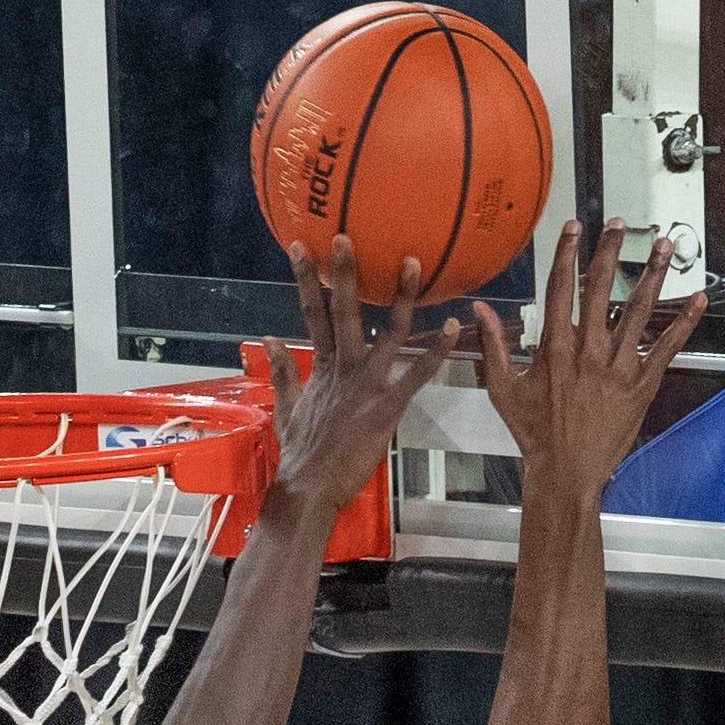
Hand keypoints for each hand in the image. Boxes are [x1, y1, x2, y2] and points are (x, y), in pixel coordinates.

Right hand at [265, 236, 457, 514]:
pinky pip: (417, 374)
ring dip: (402, 297)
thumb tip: (270, 340)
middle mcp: (343, 368)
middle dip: (346, 273)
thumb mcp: (285, 409)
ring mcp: (366, 386)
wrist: (309, 489)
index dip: (307, 278)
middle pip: (345, 311)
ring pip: (388, 332)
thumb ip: (283, 373)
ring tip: (414, 262)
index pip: (312, 313)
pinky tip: (453, 326)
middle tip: (347, 235)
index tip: (302, 245)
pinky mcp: (387, 407)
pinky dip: (436, 351)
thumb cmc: (301, 455)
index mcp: (321, 367)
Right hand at [472, 221, 706, 502]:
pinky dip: (685, 322)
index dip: (566, 254)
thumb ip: (495, 346)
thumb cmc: (534, 435)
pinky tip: (699, 299)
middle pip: (602, 288)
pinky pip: (667, 347)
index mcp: (555, 348)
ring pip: (639, 309)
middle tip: (620, 223)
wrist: (565, 473)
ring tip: (664, 245)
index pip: (560, 289)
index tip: (574, 228)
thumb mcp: (503, 390)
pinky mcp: (642, 384)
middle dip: (611, 251)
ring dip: (653, 274)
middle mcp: (589, 351)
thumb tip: (479, 311)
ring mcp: (619, 366)